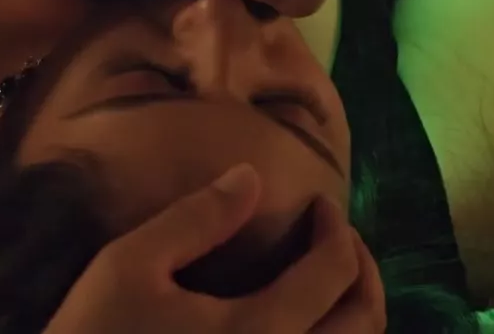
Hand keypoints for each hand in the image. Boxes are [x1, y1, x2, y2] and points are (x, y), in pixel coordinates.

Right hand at [45, 164, 386, 333]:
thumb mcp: (129, 264)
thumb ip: (197, 218)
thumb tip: (252, 176)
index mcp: (259, 332)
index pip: (331, 272)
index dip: (337, 229)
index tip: (322, 204)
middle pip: (363, 324)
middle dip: (364, 272)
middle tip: (343, 239)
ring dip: (359, 315)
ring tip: (337, 282)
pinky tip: (308, 326)